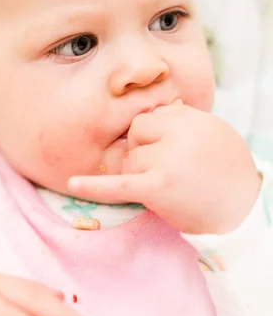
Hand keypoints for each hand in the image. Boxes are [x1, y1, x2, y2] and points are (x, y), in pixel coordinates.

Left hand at [69, 103, 260, 234]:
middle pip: (135, 135)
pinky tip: (72, 184)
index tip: (166, 151)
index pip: (149, 118)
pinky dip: (93, 187)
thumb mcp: (212, 133)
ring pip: (129, 161)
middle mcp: (177, 134)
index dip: (153, 137)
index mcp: (190, 118)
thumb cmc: (228, 171)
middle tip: (170, 171)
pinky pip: (117, 185)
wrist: (243, 210)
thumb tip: (166, 106)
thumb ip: (185, 119)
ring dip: (140, 175)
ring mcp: (166, 160)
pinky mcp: (156, 188)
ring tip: (170, 186)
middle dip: (144, 152)